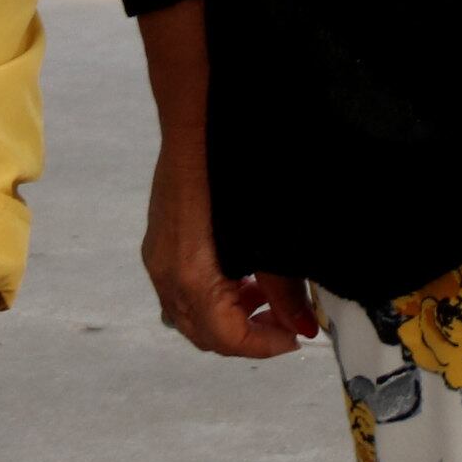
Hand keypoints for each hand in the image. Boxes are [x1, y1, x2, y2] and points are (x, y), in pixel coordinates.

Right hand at [129, 0, 322, 359]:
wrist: (195, 116)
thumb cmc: (232, 167)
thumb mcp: (267, 232)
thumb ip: (284, 285)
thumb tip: (304, 324)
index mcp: (191, 275)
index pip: (226, 338)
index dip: (265, 345)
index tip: (297, 337)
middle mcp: (166, 274)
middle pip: (205, 334)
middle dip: (248, 335)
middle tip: (288, 322)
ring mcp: (158, 258)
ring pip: (191, 314)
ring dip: (230, 317)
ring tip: (268, 297)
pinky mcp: (160, 242)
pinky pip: (182, 289)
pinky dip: (213, 295)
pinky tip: (242, 275)